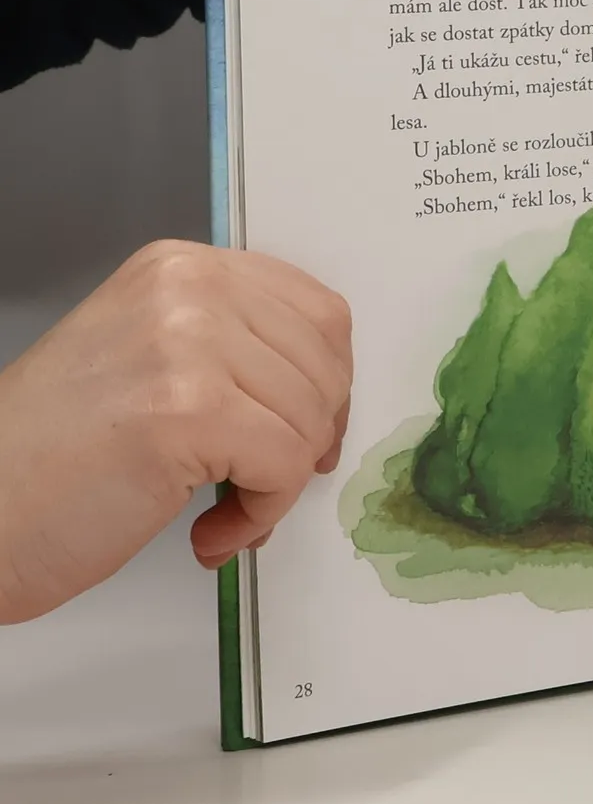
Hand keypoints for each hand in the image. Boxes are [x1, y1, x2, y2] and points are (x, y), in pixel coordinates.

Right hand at [0, 241, 352, 622]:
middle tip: (265, 482)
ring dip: (280, 485)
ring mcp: (190, 343)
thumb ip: (233, 351)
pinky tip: (212, 533)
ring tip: (225, 511)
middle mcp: (190, 290)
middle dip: (311, 438)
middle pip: (326, 365)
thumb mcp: (151, 358)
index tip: (307, 429)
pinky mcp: (190, 409)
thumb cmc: (52, 455)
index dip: (328, 382)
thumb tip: (326, 393)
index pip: (318, 312)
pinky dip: (261, 513)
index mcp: (182, 269)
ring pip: (311, 419)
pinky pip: (286, 465)